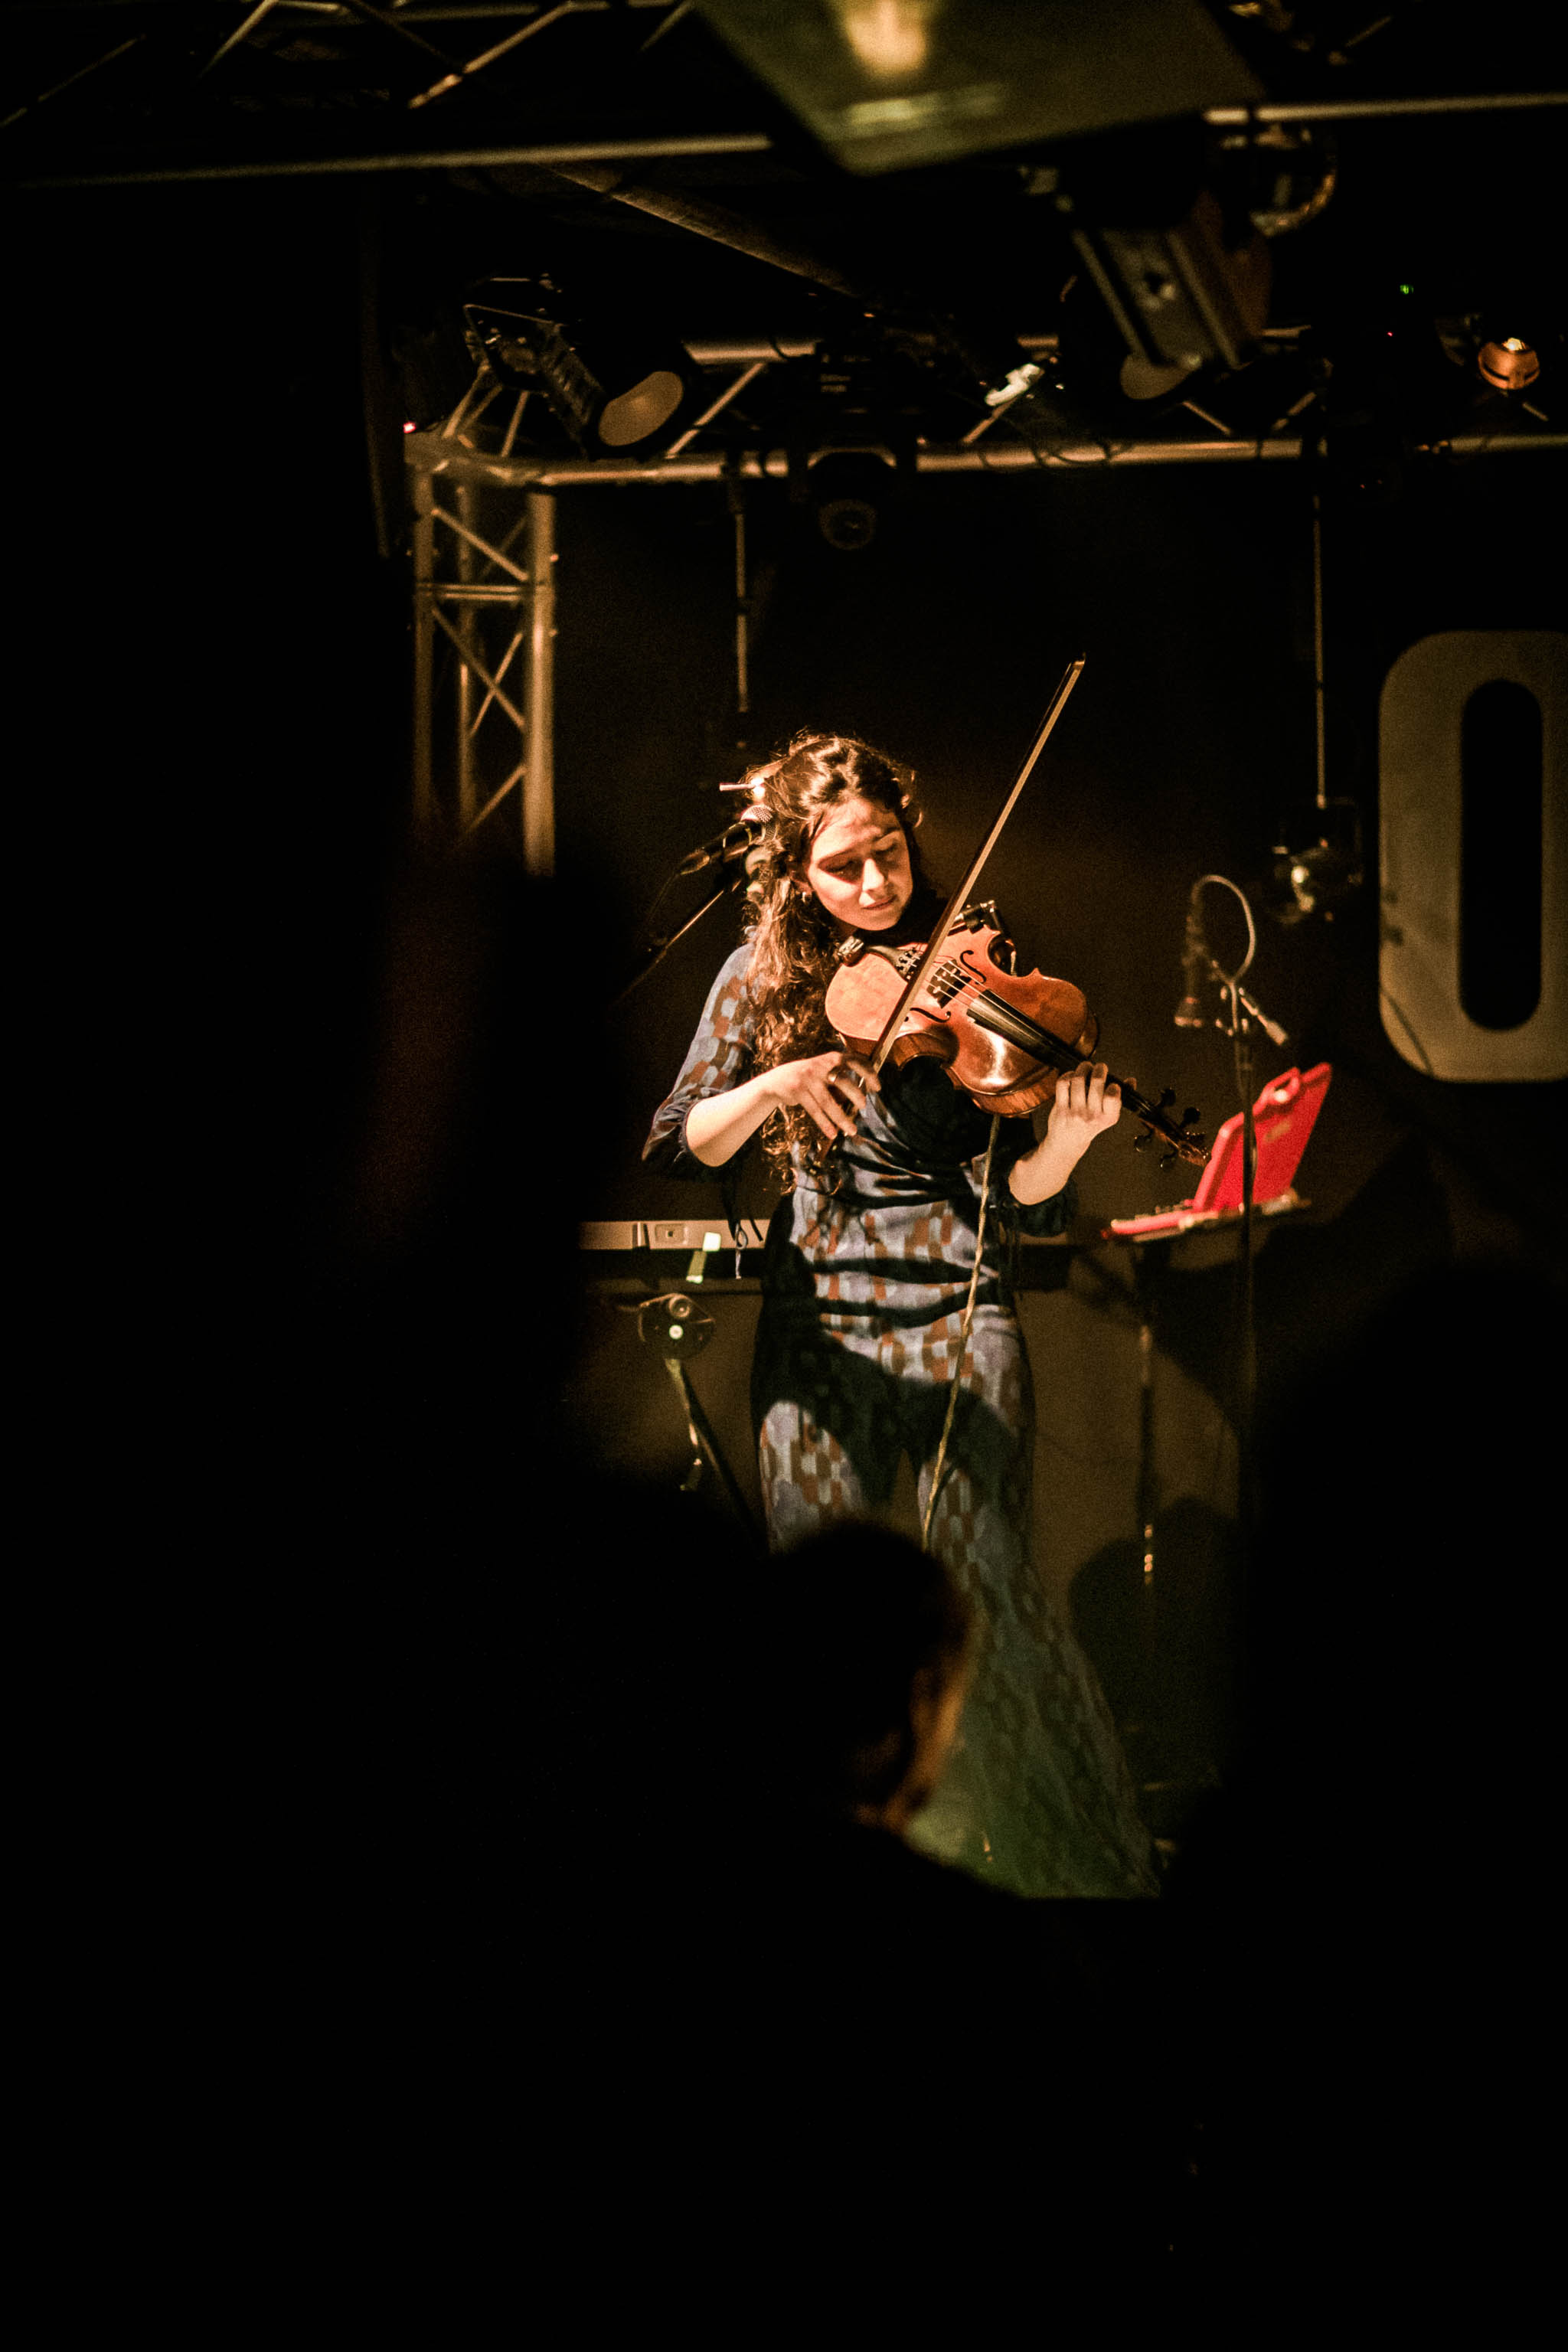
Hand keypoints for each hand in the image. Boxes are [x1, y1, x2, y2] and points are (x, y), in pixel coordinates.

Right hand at [763, 1049, 879, 1142]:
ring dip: (841, 1118)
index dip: (868, 1073)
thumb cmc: (807, 1077)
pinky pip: (815, 1110)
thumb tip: (861, 1095)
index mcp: (830, 1058)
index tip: (877, 1088)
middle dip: (856, 1095)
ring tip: (852, 1130)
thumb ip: (839, 1076)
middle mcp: (819, 1066)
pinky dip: (824, 1123)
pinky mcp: (797, 1090)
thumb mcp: (823, 1070)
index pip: (854, 1061)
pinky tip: (832, 1133)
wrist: (776, 1080)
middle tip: (864, 1107)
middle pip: (842, 1082)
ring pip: (828, 1101)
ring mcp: (807, 1078)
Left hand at [1043, 1060, 1120, 1161]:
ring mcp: (1075, 1113)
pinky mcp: (1061, 1109)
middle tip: (1100, 1067)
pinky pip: (1063, 1084)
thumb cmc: (1090, 1125)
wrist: (1069, 1142)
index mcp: (1108, 1117)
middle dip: (1100, 1068)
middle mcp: (1092, 1116)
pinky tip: (1072, 1076)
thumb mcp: (1109, 1116)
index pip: (1113, 1096)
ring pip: (1079, 1079)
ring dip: (1083, 1068)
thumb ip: (1120, 1097)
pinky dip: (1068, 1075)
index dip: (1113, 1085)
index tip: (1112, 1084)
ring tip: (1086, 1067)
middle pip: (1097, 1082)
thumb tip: (1131, 1081)